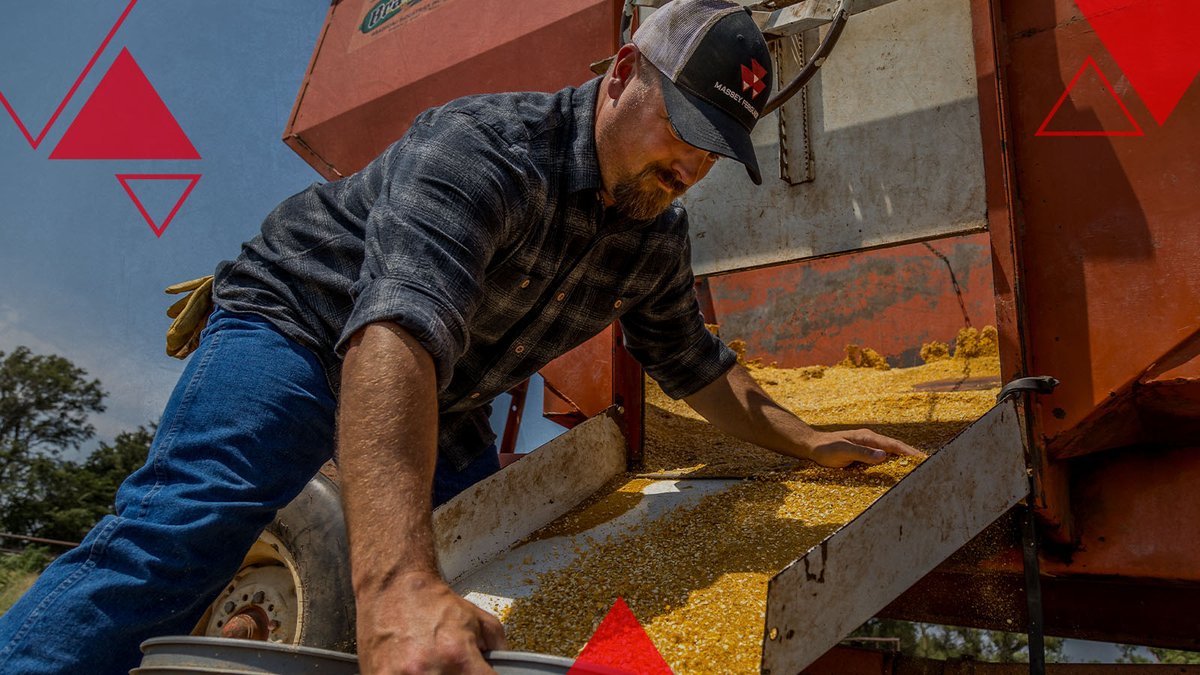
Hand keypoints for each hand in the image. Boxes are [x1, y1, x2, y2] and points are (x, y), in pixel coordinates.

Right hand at [355, 570, 505, 673]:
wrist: (393, 586)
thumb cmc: (431, 602)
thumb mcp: (477, 617)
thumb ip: (497, 645)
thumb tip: (504, 666)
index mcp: (458, 656)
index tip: (481, 674)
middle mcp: (431, 670)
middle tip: (454, 666)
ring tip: (433, 666)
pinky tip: (412, 668)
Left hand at [802, 428, 924, 467]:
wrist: (812, 446)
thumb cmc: (825, 448)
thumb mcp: (842, 451)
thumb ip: (862, 453)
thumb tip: (883, 456)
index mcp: (868, 437)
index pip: (894, 445)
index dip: (909, 452)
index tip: (924, 460)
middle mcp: (871, 440)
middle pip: (896, 448)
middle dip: (911, 456)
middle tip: (928, 466)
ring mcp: (868, 447)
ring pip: (890, 453)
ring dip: (903, 460)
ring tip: (918, 470)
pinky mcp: (864, 454)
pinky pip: (882, 458)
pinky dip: (892, 463)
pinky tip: (897, 471)